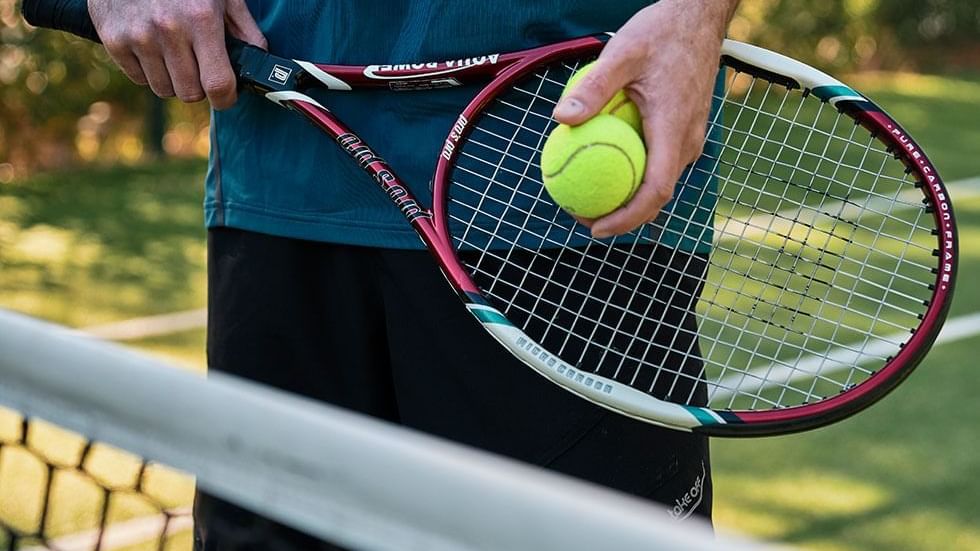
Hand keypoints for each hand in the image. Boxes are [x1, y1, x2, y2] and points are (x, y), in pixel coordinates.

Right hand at [88, 0, 266, 108]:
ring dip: (174, 80)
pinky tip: (153, 48)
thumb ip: (244, 29)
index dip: (226, 98)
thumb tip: (258, 60)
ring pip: (164, 90)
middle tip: (199, 68)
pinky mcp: (114, 40)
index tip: (226, 96)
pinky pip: (139, 79)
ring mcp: (138, 36)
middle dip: (199, 87)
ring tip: (175, 54)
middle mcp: (168, 30)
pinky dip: (149, 71)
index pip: (217, 84)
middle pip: (190, 93)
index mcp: (201, 19)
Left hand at [554, 0, 738, 237]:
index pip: (655, 190)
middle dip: (622, 215)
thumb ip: (594, 87)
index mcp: (674, 128)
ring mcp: (690, 136)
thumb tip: (561, 118)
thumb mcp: (622, 53)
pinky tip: (606, 163)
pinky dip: (635, 173)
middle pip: (657, 195)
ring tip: (591, 197)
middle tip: (582, 217)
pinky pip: (660, 161)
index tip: (596, 227)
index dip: (627, 217)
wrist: (697, 17)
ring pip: (660, 180)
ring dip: (629, 197)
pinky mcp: (686, 129)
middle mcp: (688, 139)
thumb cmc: (661, 32)